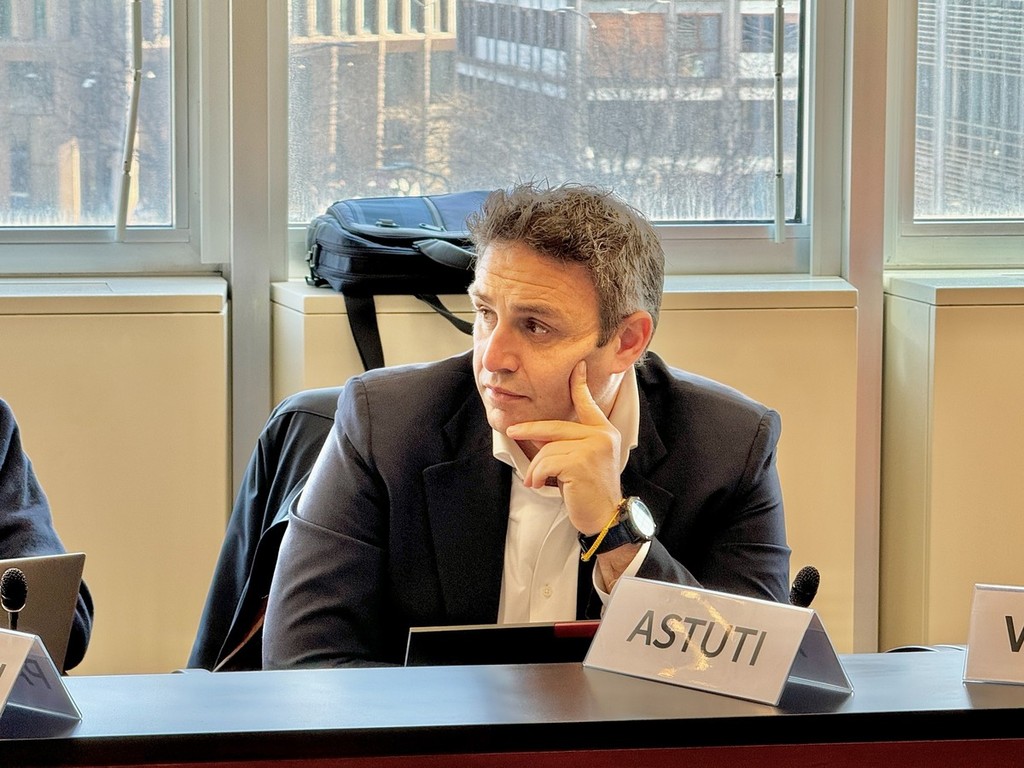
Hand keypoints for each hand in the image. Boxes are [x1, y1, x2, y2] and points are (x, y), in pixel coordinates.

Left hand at [505, 361, 621, 535]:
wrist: (605, 516)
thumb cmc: (590, 491)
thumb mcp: (583, 461)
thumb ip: (570, 443)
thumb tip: (538, 434)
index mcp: (604, 432)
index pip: (588, 404)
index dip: (579, 385)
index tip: (577, 367)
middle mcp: (601, 436)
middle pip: (555, 427)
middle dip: (530, 430)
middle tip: (512, 431)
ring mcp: (592, 447)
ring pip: (548, 448)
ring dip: (537, 468)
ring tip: (537, 481)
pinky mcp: (580, 462)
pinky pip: (546, 463)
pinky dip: (538, 475)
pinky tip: (540, 485)